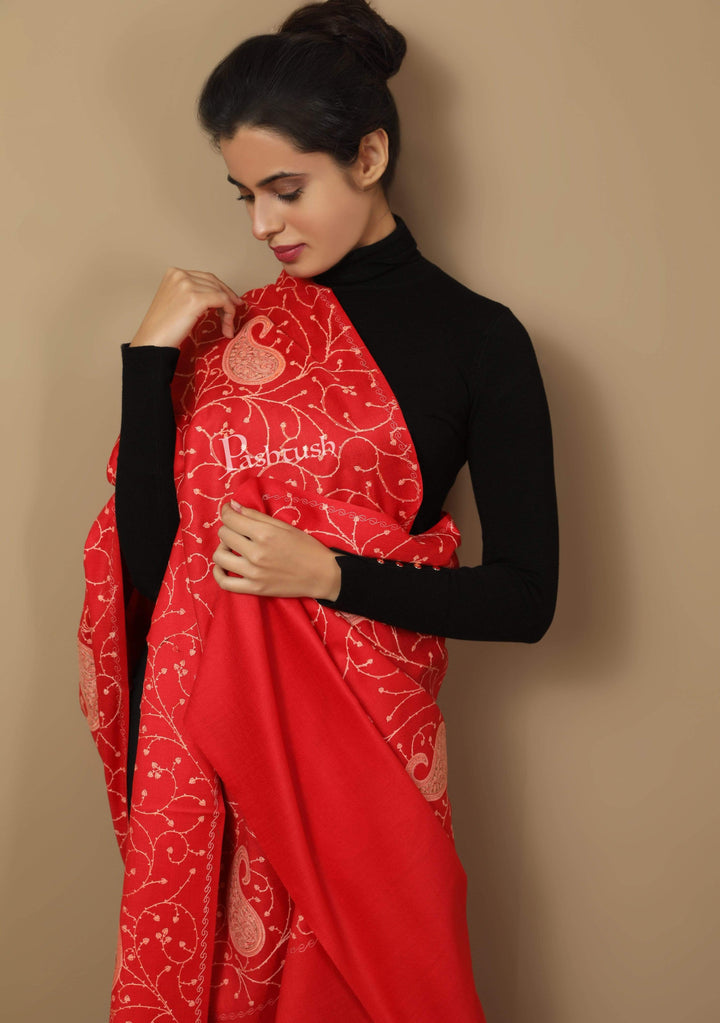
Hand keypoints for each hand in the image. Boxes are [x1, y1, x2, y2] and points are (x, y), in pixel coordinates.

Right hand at [130, 267, 241, 347]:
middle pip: (214, 283)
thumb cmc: (163, 327)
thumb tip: (218, 297)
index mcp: (173, 273)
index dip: (221, 290)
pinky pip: (222, 302)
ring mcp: (187, 285)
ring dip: (228, 311)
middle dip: (227, 298)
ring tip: (227, 327)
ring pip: (220, 293)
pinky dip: (228, 314)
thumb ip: (192, 293)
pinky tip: (227, 327)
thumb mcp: (177, 301)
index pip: (205, 277)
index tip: (231, 302)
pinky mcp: (195, 298)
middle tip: (235, 312)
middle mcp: (180, 275)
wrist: (153, 341)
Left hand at [212, 501, 341, 600]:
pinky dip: (219, 573)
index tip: (230, 510)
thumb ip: (256, 515)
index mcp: (265, 534)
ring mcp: (254, 573)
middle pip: (224, 535)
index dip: (227, 511)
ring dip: (223, 548)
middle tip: (238, 529)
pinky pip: (225, 583)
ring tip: (234, 547)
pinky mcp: (254, 589)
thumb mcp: (284, 526)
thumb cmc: (306, 547)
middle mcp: (256, 553)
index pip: (230, 519)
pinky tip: (224, 566)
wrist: (322, 575)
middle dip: (228, 528)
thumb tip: (232, 505)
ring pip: (220, 556)